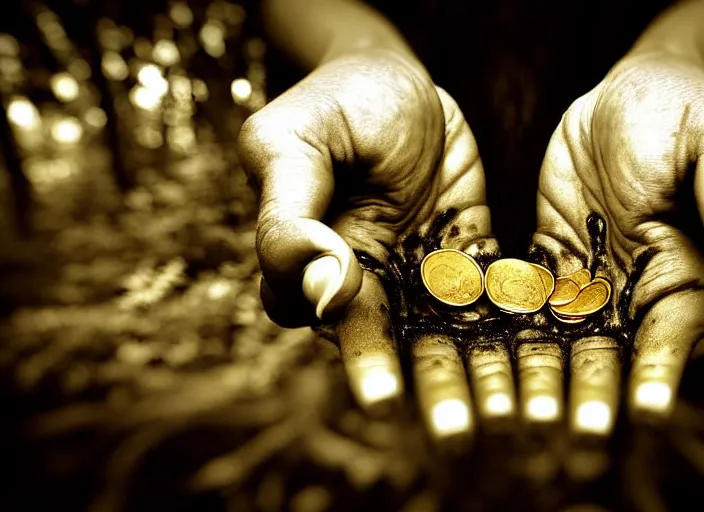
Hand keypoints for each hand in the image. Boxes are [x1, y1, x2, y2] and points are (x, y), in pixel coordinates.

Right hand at [237, 49, 506, 441]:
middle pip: (392, 343)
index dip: (356, 354)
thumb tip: (317, 288)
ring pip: (445, 330)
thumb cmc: (336, 102)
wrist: (397, 78)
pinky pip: (491, 295)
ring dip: (475, 375)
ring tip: (511, 418)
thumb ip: (291, 215)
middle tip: (457, 436)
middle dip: (425, 390)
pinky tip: (547, 362)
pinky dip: (517, 327)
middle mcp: (365, 276)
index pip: (327, 320)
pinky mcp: (466, 254)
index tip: (383, 392)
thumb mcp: (296, 142)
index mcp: (312, 257)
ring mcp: (418, 269)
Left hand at [531, 51, 703, 434]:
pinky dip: (499, 327)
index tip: (637, 410)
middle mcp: (631, 289)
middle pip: (608, 350)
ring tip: (506, 410)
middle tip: (559, 428)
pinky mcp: (542, 263)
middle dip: (586, 389)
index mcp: (684, 270)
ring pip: (556, 335)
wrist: (618, 100)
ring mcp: (583, 279)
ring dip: (534, 372)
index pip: (671, 332)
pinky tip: (472, 357)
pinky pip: (518, 300)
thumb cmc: (676, 113)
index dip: (656, 370)